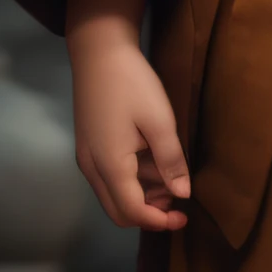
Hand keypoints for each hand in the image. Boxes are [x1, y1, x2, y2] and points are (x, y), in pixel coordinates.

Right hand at [67, 0, 189, 230]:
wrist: (99, 51)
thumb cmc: (132, 84)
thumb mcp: (159, 121)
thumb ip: (171, 161)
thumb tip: (183, 194)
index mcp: (110, 166)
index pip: (132, 212)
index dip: (159, 221)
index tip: (185, 216)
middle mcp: (92, 169)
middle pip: (118, 211)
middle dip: (149, 213)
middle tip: (178, 199)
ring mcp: (87, 157)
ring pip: (112, 195)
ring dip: (141, 196)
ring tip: (170, 175)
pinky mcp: (88, 145)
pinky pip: (109, 178)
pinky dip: (131, 181)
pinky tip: (151, 161)